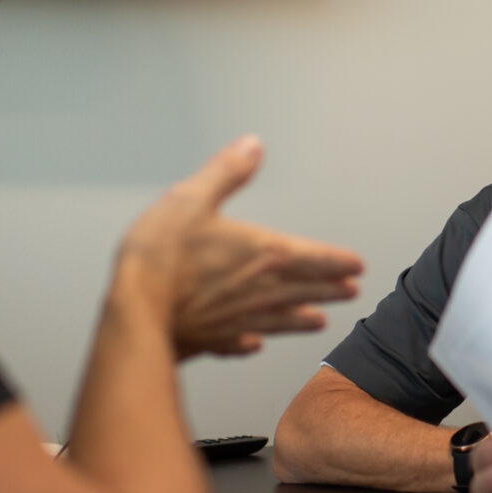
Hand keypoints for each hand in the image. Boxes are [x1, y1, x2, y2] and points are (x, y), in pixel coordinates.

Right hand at [120, 136, 363, 358]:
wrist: (134, 311)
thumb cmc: (160, 256)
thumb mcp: (192, 198)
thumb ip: (226, 172)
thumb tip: (252, 147)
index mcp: (262, 255)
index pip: (313, 258)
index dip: (337, 261)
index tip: (356, 266)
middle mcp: (259, 292)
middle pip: (304, 291)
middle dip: (329, 290)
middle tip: (349, 292)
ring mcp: (238, 320)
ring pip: (280, 320)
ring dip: (301, 320)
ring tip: (317, 322)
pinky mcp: (213, 340)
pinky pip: (239, 343)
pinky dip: (250, 343)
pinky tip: (253, 345)